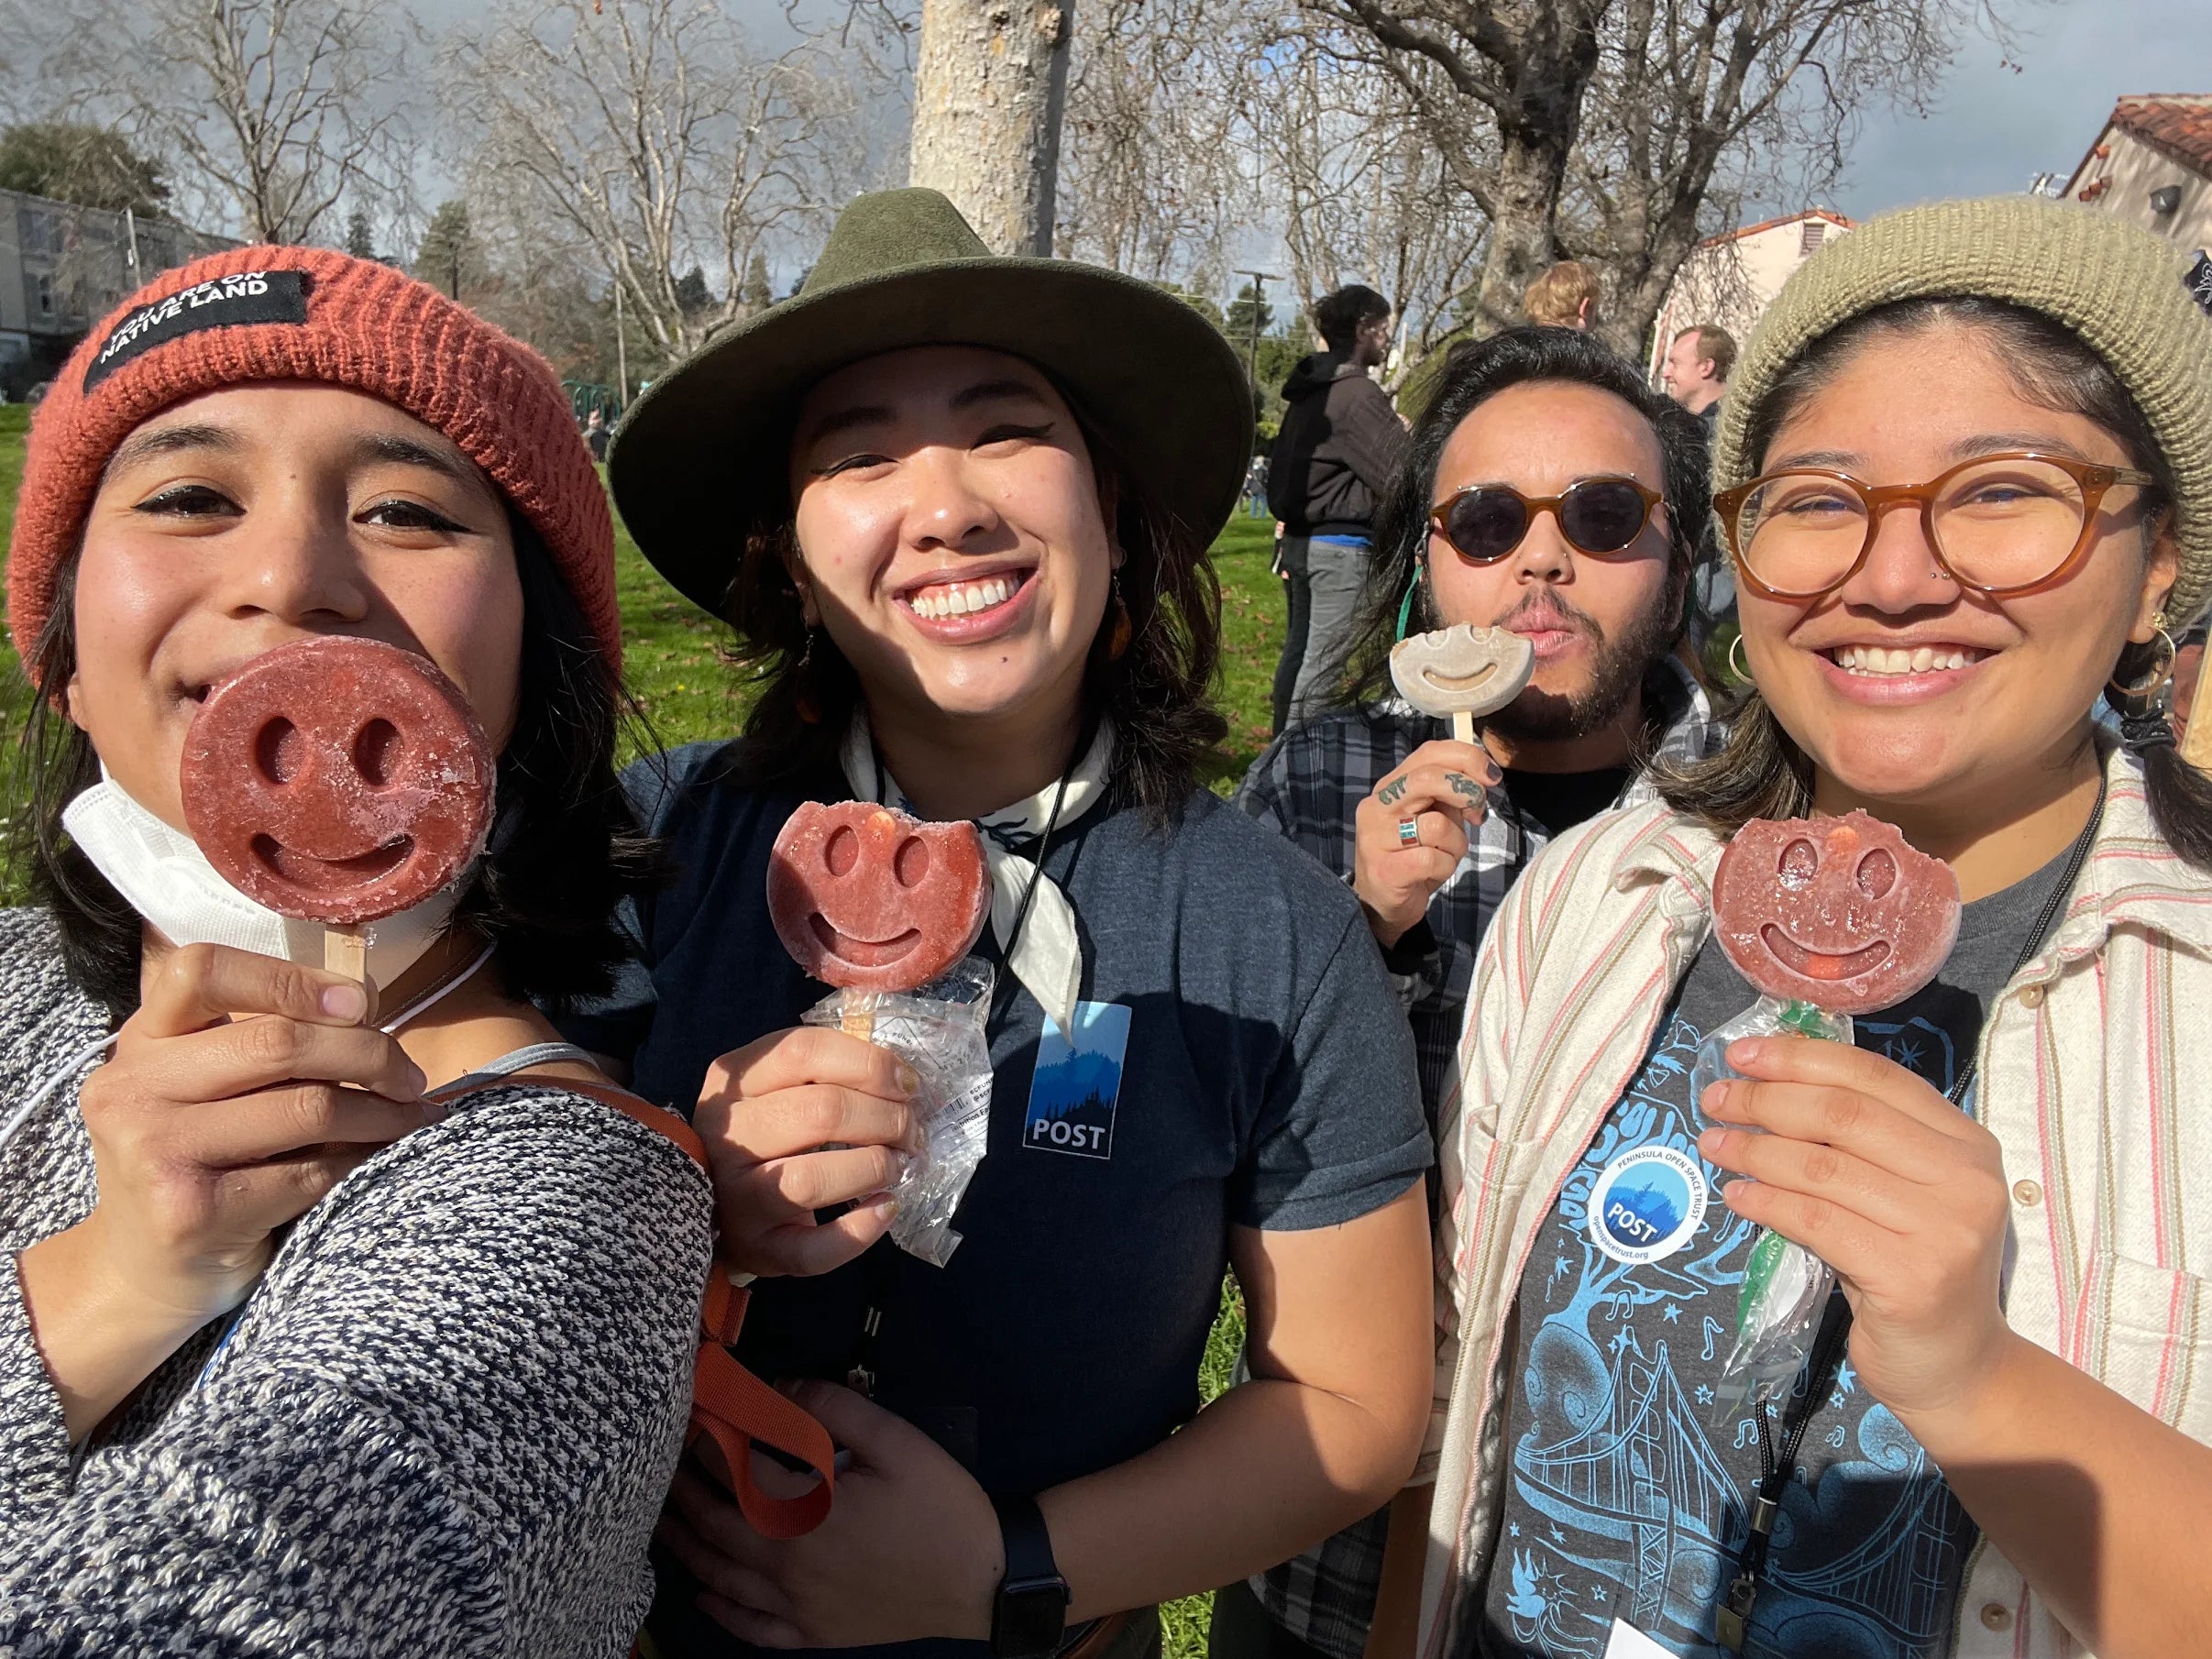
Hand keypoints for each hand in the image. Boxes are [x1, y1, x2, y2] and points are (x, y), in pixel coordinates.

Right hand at [72, 943, 435, 1325]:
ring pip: (308, 1108)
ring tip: (408, 1116)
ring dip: (380, 1114)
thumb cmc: (200, 1158)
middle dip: (369, 1054)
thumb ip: (265, 1036)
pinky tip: (374, 1160)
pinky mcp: (189, 1211)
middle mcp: (134, 1089)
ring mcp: (154, 1151)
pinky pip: (308, 1173)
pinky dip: (357, 1163)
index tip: (361, 1002)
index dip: (294, 978)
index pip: (204, 969)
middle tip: (409, 1076)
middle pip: (280, 1042)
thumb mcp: (207, 1085)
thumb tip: (365, 999)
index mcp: (143, 1040)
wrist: (145, 1270)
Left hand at [658, 1381, 1002, 1647]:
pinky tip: (705, 1594)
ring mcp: (796, 1608)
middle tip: (668, 1469)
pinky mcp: (814, 1635)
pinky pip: (753, 1628)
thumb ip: (834, 1409)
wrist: (982, 1581)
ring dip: (688, 1548)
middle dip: (687, 1494)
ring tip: (667, 1523)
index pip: (735, 1474)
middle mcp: (785, 1565)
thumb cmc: (939, 1507)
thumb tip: (780, 1389)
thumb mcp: (896, 1441)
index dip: (708, 1444)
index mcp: (801, 1515)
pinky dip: (723, 1611)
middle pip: (716, 1528)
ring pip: (723, 1578)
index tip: (691, 1420)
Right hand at [696, 1027, 923, 1276]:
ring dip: (874, 1167)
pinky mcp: (757, 1249)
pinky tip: (886, 1207)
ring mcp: (736, 1197)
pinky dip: (861, 1229)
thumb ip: (829, 1072)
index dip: (869, 1064)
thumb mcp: (781, 1087)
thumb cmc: (768, 1135)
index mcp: (733, 1082)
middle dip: (886, 1119)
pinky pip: (814, 1248)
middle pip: (820, 1112)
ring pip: (813, 1178)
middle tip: (912, 1132)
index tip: (909, 1085)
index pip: (803, 1052)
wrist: (721, 1205)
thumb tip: (903, 1078)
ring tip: (898, 1166)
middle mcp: (727, 1136)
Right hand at [1351, 739, 1498, 946]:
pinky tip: (1434, 873)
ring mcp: (1377, 837)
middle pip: (1429, 778)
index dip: (1466, 758)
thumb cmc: (1412, 855)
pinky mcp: (1385, 869)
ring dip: (1456, 843)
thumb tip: (1483, 777)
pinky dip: (1446, 866)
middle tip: (1476, 813)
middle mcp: (1377, 806)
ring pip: (1437, 825)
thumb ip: (1450, 795)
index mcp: (1390, 786)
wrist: (1381, 903)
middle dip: (1466, 792)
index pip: (1428, 753)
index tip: (1492, 776)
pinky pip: (1433, 859)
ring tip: (1447, 854)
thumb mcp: (1432, 817)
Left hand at [1696, 1036, 2013, 1421]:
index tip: (1742, 1053)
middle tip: (1715, 1099)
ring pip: (1823, 1167)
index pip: (1875, 1077)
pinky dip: (1767, 1202)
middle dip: (1768, 1099)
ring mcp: (1945, 1229)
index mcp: (1967, 1143)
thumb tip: (1767, 1082)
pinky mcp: (1911, 1276)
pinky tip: (1736, 1196)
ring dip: (1755, 1150)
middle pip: (1844, 1115)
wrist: (1957, 1367)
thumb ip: (1861, 1142)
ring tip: (1713, 1144)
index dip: (1802, 1058)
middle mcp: (1967, 1178)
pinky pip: (1816, 1221)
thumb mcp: (1902, 1193)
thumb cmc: (1914, 1268)